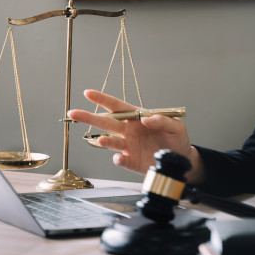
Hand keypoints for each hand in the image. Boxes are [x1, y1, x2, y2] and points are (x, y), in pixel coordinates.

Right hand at [67, 89, 203, 182]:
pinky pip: (121, 160)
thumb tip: (146, 118)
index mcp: (137, 117)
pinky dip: (118, 159)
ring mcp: (128, 146)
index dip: (103, 99)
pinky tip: (119, 157)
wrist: (181, 159)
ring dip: (105, 141)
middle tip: (73, 113)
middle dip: (89, 117)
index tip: (88, 93)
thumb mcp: (176, 125)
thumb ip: (162, 119)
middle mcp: (129, 130)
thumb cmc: (176, 138)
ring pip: (110, 141)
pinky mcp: (131, 161)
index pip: (117, 106)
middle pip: (106, 122)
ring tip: (102, 140)